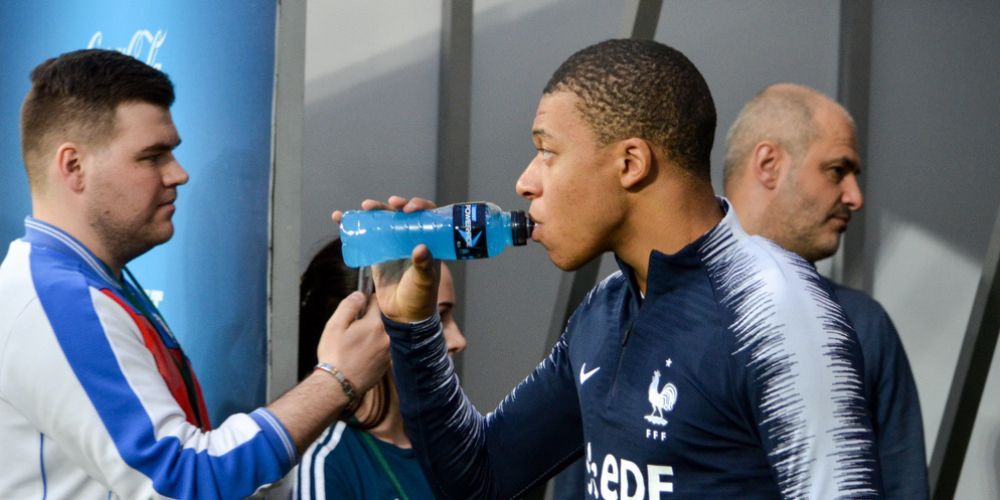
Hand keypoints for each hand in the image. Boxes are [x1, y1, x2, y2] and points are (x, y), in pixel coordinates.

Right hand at [316, 291, 389, 392]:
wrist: (338, 385)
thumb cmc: (334, 355)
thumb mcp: (335, 326)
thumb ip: (349, 306)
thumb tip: (360, 295)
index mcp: (375, 324)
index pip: (377, 301)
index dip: (366, 301)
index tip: (359, 306)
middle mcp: (388, 337)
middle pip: (383, 318)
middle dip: (372, 317)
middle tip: (357, 325)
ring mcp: (390, 352)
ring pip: (385, 333)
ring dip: (376, 332)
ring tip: (359, 341)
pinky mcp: (388, 364)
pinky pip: (385, 347)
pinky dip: (377, 346)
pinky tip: (364, 353)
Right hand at [332, 196, 440, 323]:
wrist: (402, 315)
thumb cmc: (420, 297)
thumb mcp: (425, 281)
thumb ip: (423, 266)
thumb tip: (421, 248)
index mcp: (428, 241)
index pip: (426, 216)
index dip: (419, 207)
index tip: (408, 208)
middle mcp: (411, 239)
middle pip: (402, 215)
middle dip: (393, 206)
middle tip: (387, 205)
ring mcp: (393, 245)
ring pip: (383, 222)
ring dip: (373, 211)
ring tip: (365, 207)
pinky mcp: (377, 253)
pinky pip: (365, 236)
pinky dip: (352, 226)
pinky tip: (340, 218)